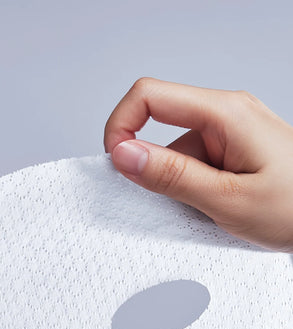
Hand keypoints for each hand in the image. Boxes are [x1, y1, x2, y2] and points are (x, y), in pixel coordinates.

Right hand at [104, 77, 292, 252]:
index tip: (116, 163)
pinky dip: (187, 190)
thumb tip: (123, 154)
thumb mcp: (228, 200)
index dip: (121, 125)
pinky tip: (209, 211)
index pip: (149, 96)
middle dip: (148, 166)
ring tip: (202, 214)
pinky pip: (190, 165)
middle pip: (158, 126)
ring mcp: (227, 135)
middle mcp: (224, 116)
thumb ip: (172, 176)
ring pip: (173, 153)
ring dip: (172, 185)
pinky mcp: (229, 153)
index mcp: (225, 114)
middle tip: (160, 202)